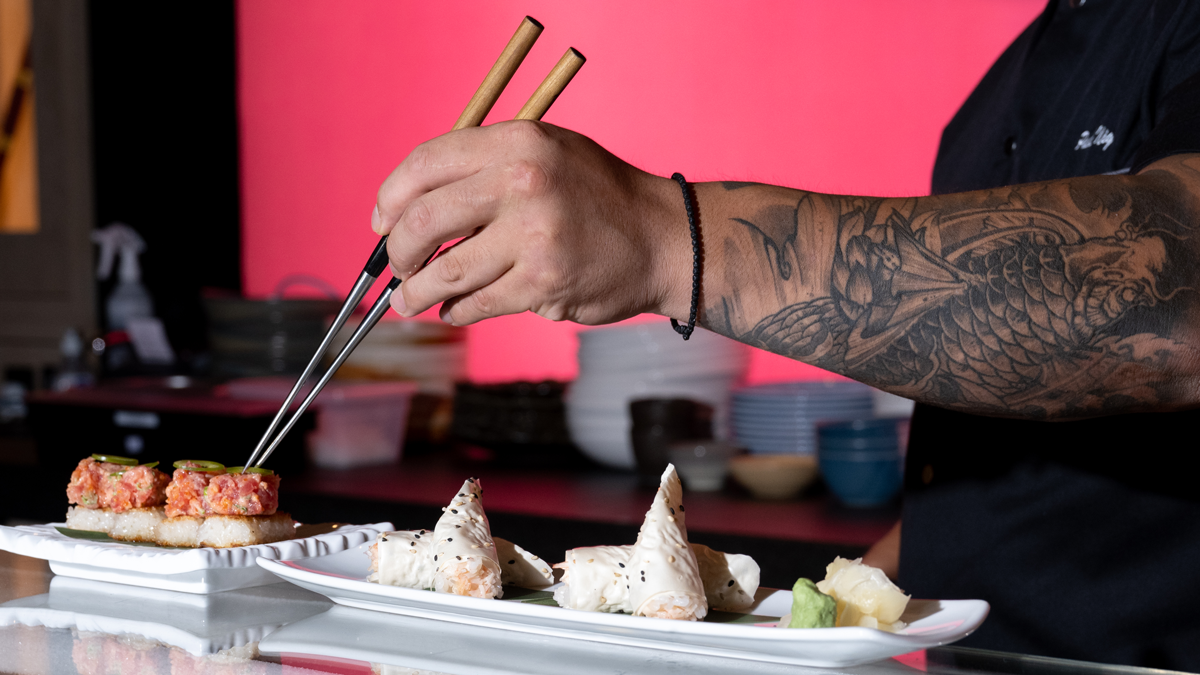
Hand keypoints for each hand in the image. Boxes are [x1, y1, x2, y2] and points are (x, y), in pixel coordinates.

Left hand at [373, 121, 688, 325]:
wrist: (662, 238)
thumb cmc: (596, 196)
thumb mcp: (544, 153)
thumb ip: (484, 168)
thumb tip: (408, 208)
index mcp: (516, 141)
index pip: (426, 164)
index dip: (391, 198)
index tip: (381, 223)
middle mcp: (522, 181)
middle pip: (424, 220)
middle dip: (397, 253)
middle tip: (398, 268)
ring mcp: (534, 234)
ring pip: (445, 271)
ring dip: (417, 293)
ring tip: (410, 302)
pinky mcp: (543, 281)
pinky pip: (477, 302)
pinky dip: (456, 310)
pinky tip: (453, 309)